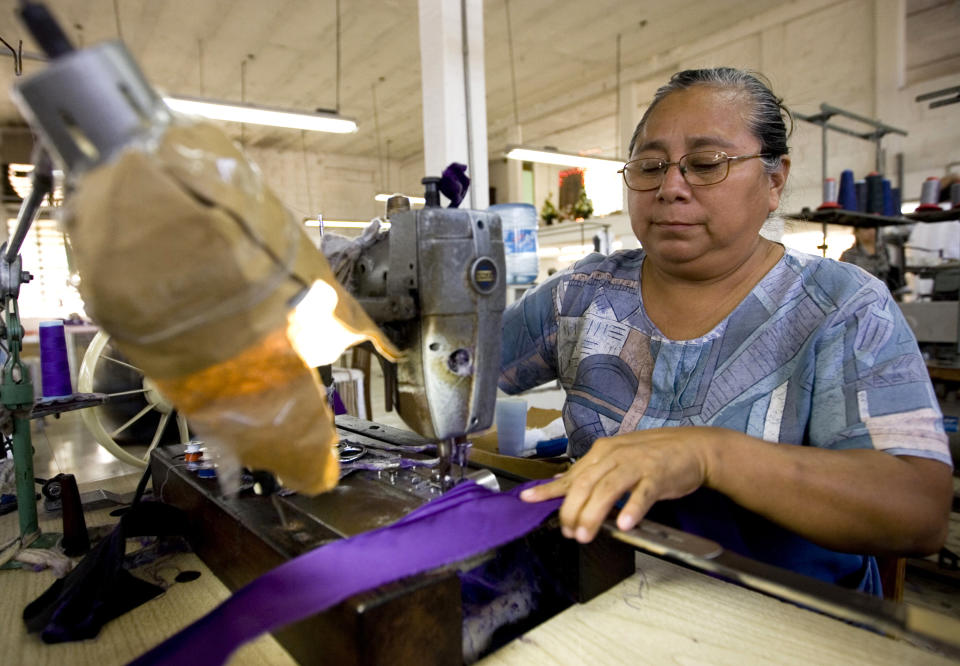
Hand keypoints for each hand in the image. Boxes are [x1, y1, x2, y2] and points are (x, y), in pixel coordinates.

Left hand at [520, 426, 725, 542]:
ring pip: (608, 489)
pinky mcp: (658, 476)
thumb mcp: (617, 458)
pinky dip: (632, 509)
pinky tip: (623, 525)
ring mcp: (637, 465)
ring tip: (584, 535)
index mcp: (602, 452)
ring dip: (594, 514)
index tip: (527, 500)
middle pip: (586, 483)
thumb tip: (560, 484)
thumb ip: (590, 472)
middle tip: (567, 532)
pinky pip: (642, 494)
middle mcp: (615, 456)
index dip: (550, 490)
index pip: (571, 474)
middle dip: (572, 510)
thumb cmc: (653, 456)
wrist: (694, 448)